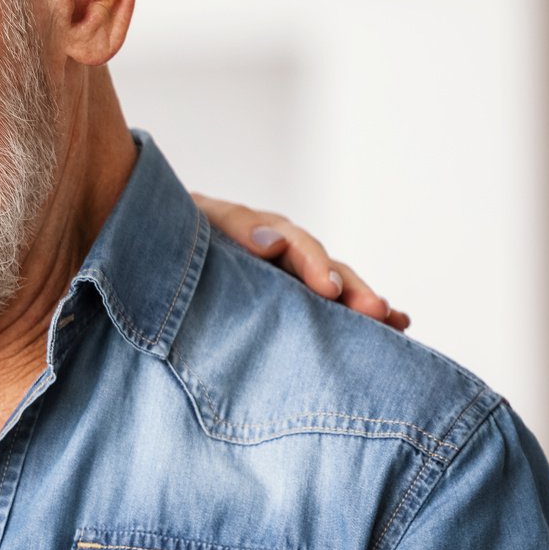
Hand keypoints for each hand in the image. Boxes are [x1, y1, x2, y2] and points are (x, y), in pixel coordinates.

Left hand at [193, 193, 410, 329]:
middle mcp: (281, 251)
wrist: (154, 242)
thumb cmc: (173, 230)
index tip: (329, 290)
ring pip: (332, 287)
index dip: (314, 266)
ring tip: (393, 323)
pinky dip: (356, 314)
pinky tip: (393, 329)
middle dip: (350, 289)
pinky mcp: (287, 296)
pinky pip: (326, 304)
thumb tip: (271, 242)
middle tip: (377, 312)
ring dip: (361, 303)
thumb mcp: (197, 220)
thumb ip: (233, 226)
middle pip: (323, 268)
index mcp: (259, 231)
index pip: (295, 245)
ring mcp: (287, 274)